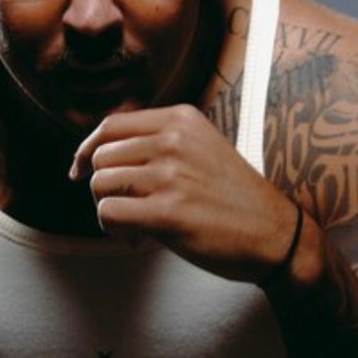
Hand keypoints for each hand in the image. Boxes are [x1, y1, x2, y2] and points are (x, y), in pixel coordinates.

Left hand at [70, 104, 299, 283]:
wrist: (276, 234)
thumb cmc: (233, 197)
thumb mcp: (200, 148)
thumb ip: (158, 142)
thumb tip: (98, 154)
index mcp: (181, 119)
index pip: (111, 125)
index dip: (87, 149)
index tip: (80, 171)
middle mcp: (174, 140)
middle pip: (101, 156)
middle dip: (102, 187)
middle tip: (126, 209)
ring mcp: (171, 175)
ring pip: (100, 184)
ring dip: (108, 210)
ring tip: (134, 225)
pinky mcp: (169, 212)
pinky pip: (109, 213)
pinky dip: (113, 229)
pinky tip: (135, 238)